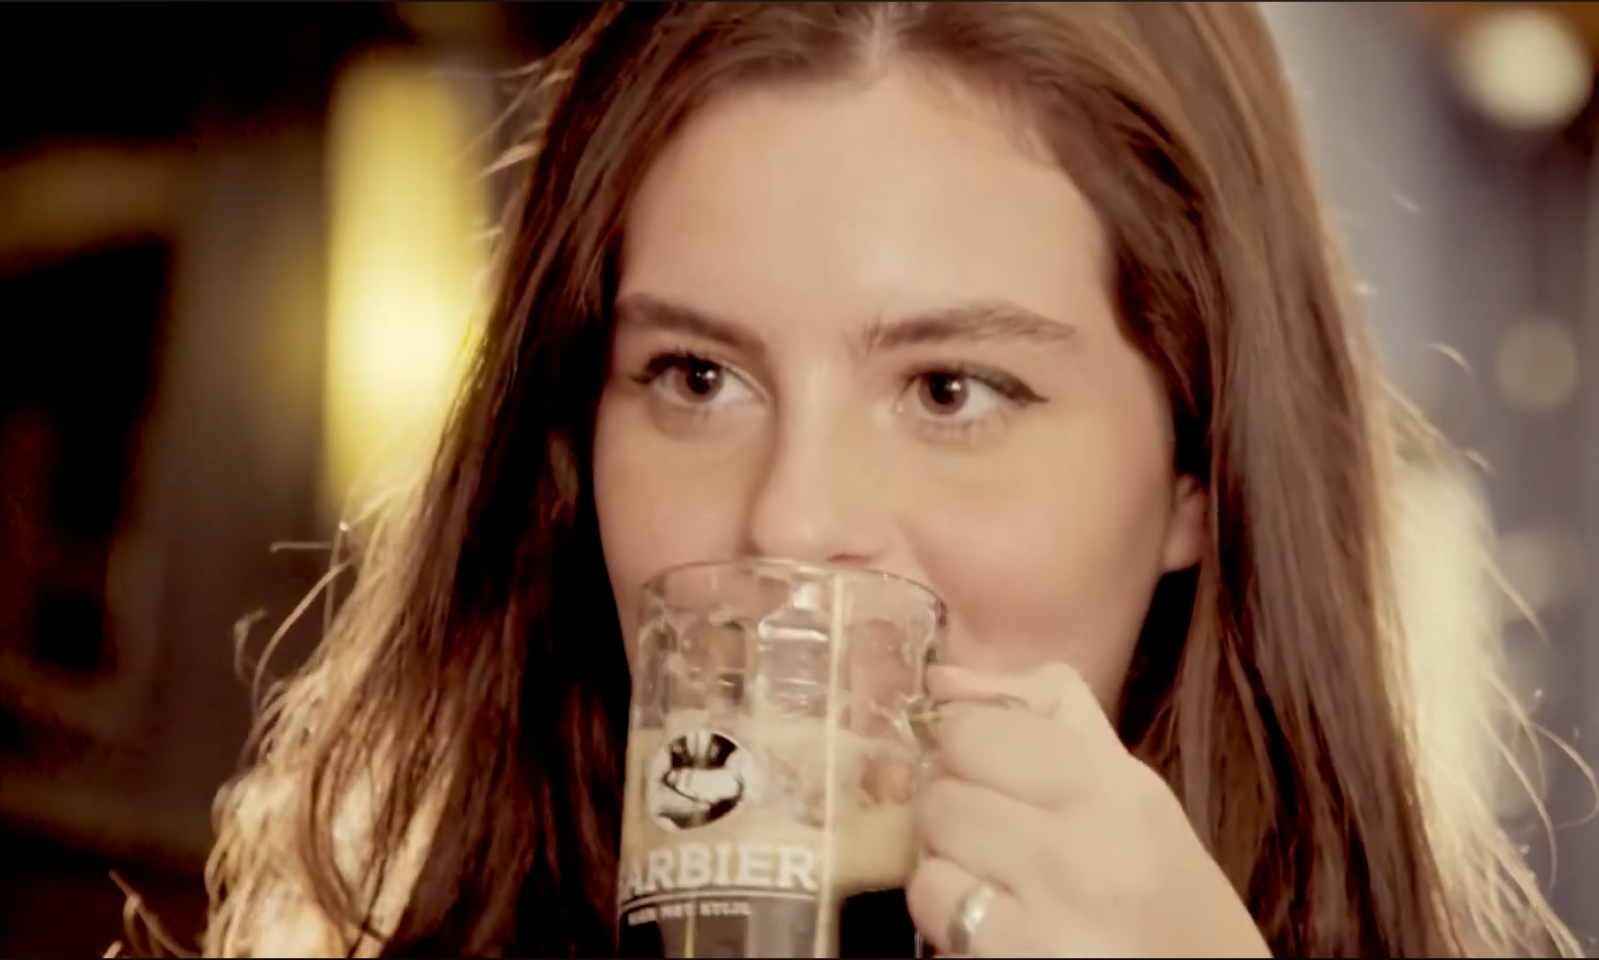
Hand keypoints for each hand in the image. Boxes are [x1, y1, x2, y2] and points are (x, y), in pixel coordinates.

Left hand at [905, 661, 1271, 957]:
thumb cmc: (1173, 911)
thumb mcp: (1137, 803)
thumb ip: (1049, 722)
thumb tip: (945, 677)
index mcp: (1118, 789)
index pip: (974, 726)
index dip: (965, 751)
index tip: (989, 776)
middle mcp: (1085, 848)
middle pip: (942, 790)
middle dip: (956, 816)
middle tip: (1000, 847)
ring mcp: (1049, 917)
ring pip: (928, 856)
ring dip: (950, 876)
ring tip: (1004, 895)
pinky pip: (935, 918)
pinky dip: (951, 929)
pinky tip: (1001, 934)